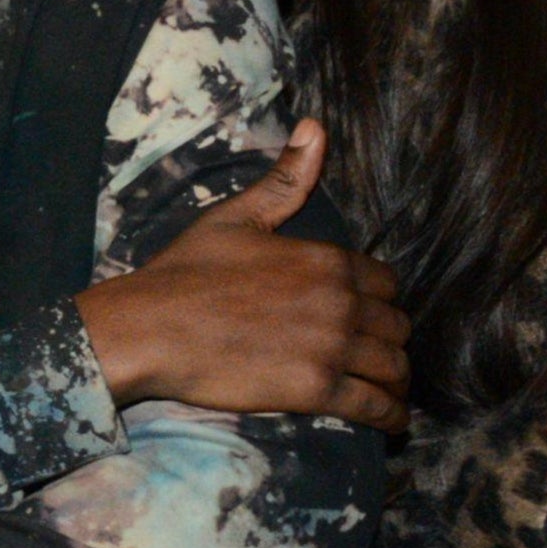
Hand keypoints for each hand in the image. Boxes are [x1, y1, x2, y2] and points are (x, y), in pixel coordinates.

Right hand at [72, 122, 411, 433]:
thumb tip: (316, 127)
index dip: (378, 299)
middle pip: (395, 325)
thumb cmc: (184, 273)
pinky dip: (390, 415)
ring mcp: (331, 347)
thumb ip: (285, 180)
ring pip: (393, 366)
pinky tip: (392, 421)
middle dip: (389, 339)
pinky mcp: (316, 390)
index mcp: (327, 259)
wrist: (150, 329)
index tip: (367, 314)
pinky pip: (374, 405)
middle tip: (377, 355)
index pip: (385, 282)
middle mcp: (340, 302)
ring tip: (391, 390)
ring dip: (396, 379)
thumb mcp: (236, 217)